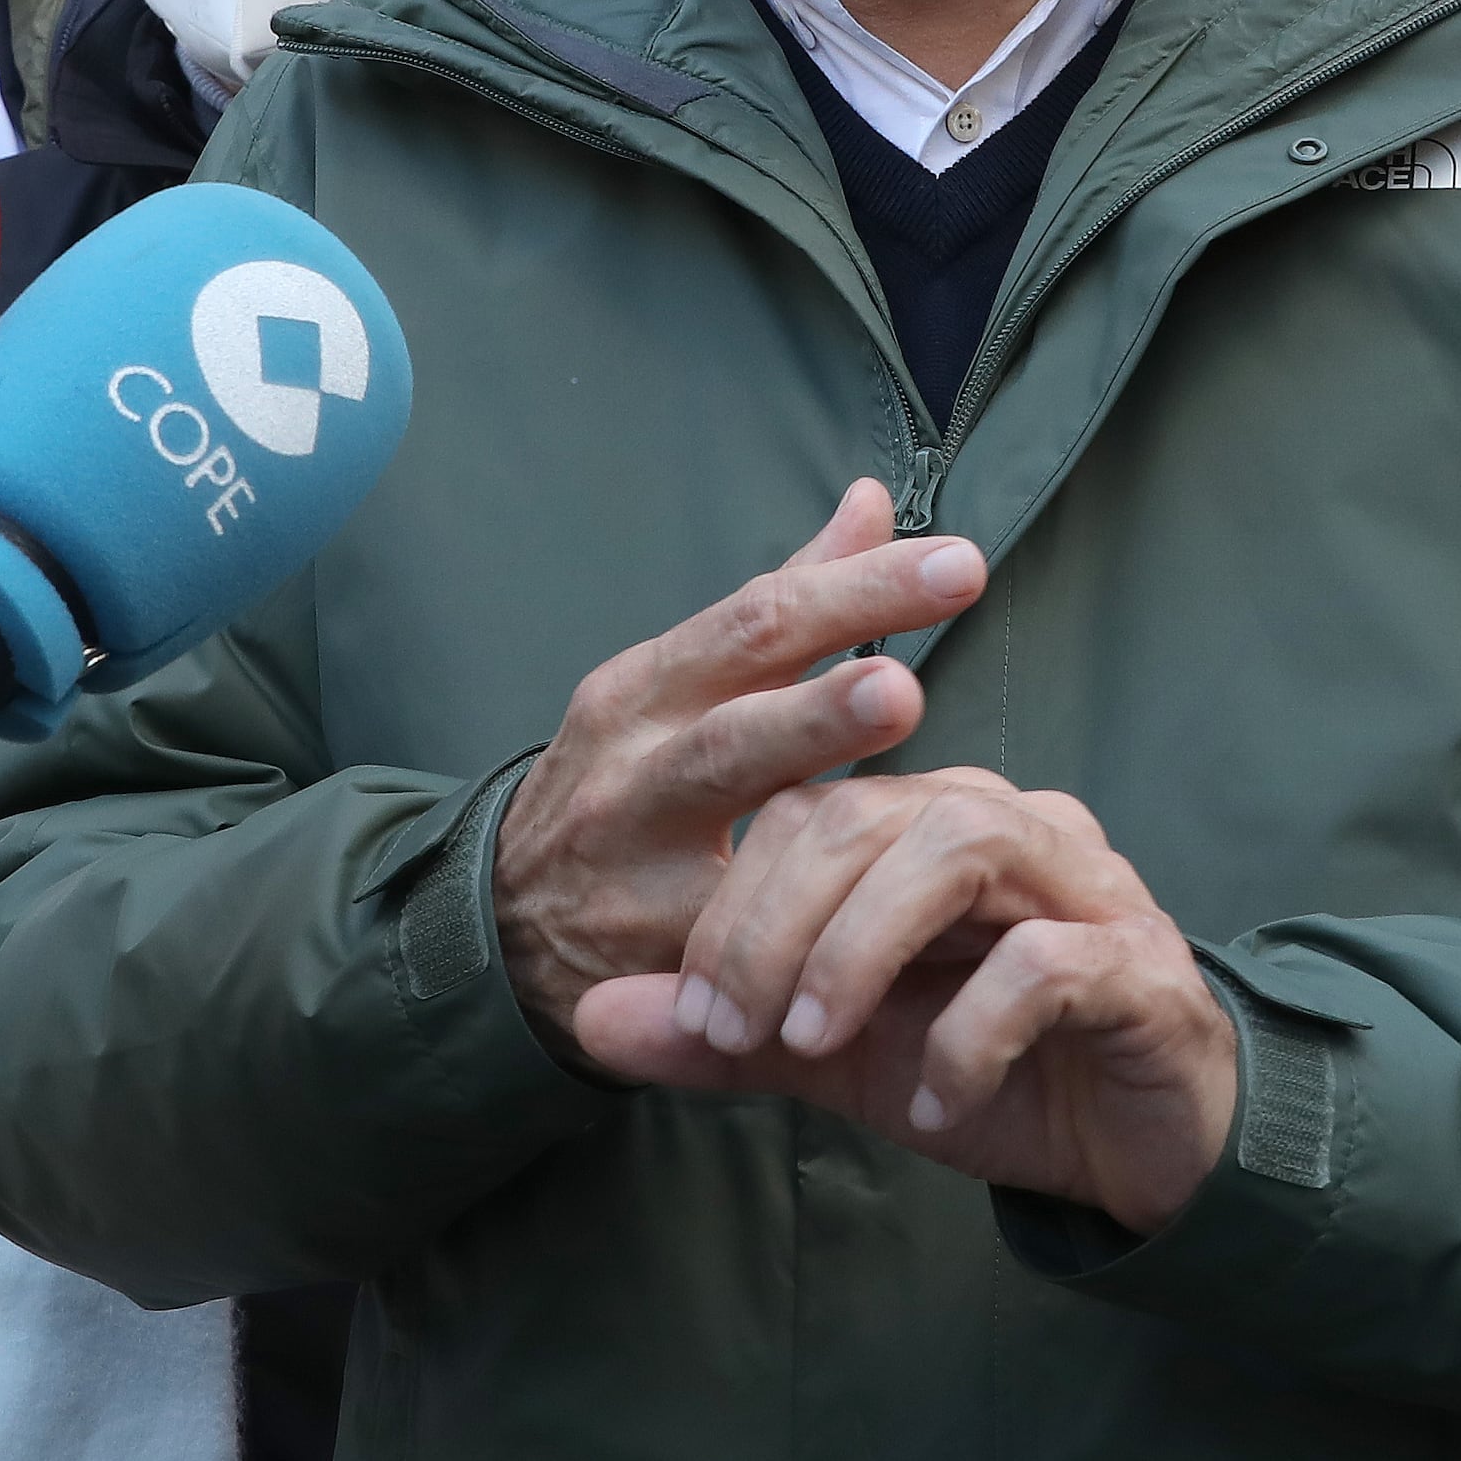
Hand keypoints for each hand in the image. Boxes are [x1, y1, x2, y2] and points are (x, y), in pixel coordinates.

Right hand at [489, 480, 985, 1045]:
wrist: (500, 926)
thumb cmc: (623, 786)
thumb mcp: (678, 690)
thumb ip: (784, 607)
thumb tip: (871, 503)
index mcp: (649, 691)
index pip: (758, 624)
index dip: (858, 592)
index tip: (959, 565)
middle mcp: (633, 765)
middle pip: (737, 718)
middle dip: (829, 691)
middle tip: (912, 672)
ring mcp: (636, 864)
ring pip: (719, 811)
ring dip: (805, 753)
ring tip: (894, 713)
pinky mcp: (655, 957)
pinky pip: (745, 931)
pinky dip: (814, 913)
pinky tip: (898, 904)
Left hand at [572, 767, 1241, 1232]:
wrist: (1143, 1155)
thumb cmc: (993, 1083)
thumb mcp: (837, 1062)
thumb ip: (728, 1035)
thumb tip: (593, 1020)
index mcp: (935, 830)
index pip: (814, 808)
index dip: (735, 903)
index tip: (691, 1012)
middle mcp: (1015, 830)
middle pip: (872, 812)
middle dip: (775, 923)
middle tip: (733, 1030)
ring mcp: (1087, 887)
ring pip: (958, 848)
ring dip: (858, 950)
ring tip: (814, 1046)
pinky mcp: (1140, 966)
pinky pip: (1043, 963)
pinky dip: (968, 1034)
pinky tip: (934, 1106)